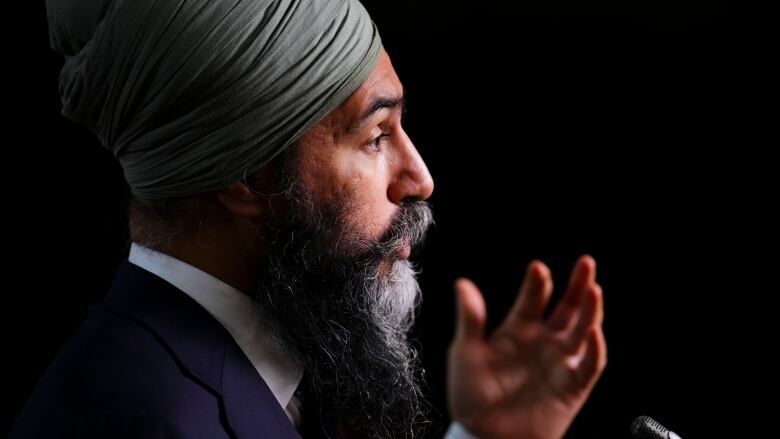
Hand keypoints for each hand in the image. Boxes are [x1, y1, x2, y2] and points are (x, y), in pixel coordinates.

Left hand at [447, 256, 605, 438]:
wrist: (483, 437)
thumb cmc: (471, 397)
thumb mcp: (466, 353)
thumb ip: (470, 319)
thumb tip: (462, 284)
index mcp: (517, 330)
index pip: (533, 299)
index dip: (537, 282)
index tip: (537, 268)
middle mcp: (542, 342)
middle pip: (566, 308)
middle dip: (578, 285)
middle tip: (586, 263)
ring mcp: (558, 363)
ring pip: (582, 330)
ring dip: (590, 311)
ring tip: (594, 289)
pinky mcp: (571, 386)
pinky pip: (589, 365)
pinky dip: (594, 349)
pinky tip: (593, 333)